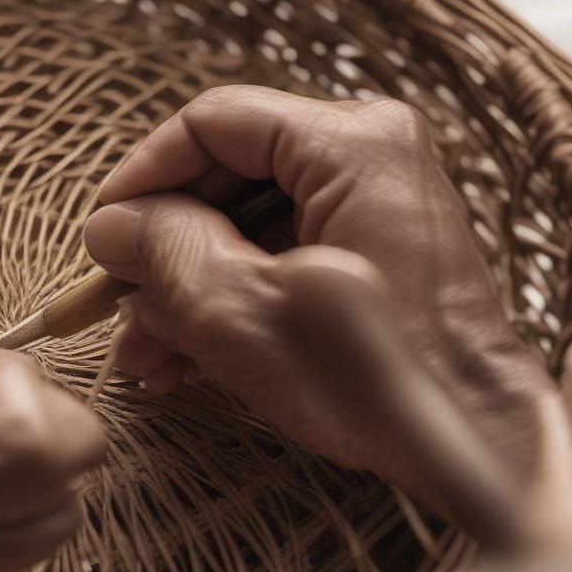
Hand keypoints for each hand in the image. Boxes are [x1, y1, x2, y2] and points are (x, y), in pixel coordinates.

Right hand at [84, 86, 551, 500]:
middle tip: (117, 308)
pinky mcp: (367, 258)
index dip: (142, 176)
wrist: (470, 448)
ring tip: (145, 358)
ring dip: (185, 290)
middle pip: (225, 180)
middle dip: (162, 251)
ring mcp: (369, 210)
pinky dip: (228, 304)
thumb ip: (166, 249)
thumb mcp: (242, 309)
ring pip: (243, 229)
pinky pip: (275, 260)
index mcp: (348, 144)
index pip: (213, 124)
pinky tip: (183, 361)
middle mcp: (366, 159)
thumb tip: (110, 225)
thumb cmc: (371, 380)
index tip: (102, 233)